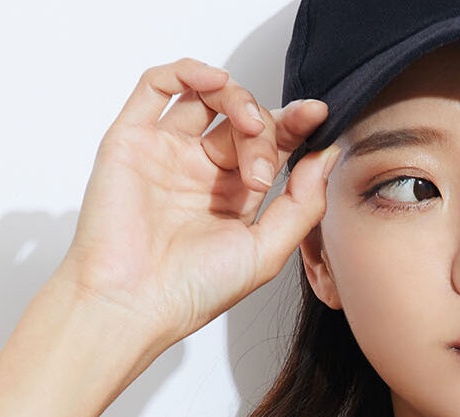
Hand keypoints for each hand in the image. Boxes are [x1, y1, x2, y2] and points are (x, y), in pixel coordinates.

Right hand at [56, 57, 336, 349]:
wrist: (134, 303)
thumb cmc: (194, 290)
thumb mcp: (266, 251)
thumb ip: (302, 204)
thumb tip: (327, 155)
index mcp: (233, 199)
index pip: (269, 145)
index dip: (294, 126)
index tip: (316, 116)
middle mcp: (200, 172)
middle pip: (243, 120)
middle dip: (265, 130)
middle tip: (262, 168)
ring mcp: (166, 153)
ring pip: (206, 96)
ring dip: (237, 98)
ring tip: (248, 127)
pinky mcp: (131, 139)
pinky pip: (157, 86)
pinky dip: (189, 71)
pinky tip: (215, 82)